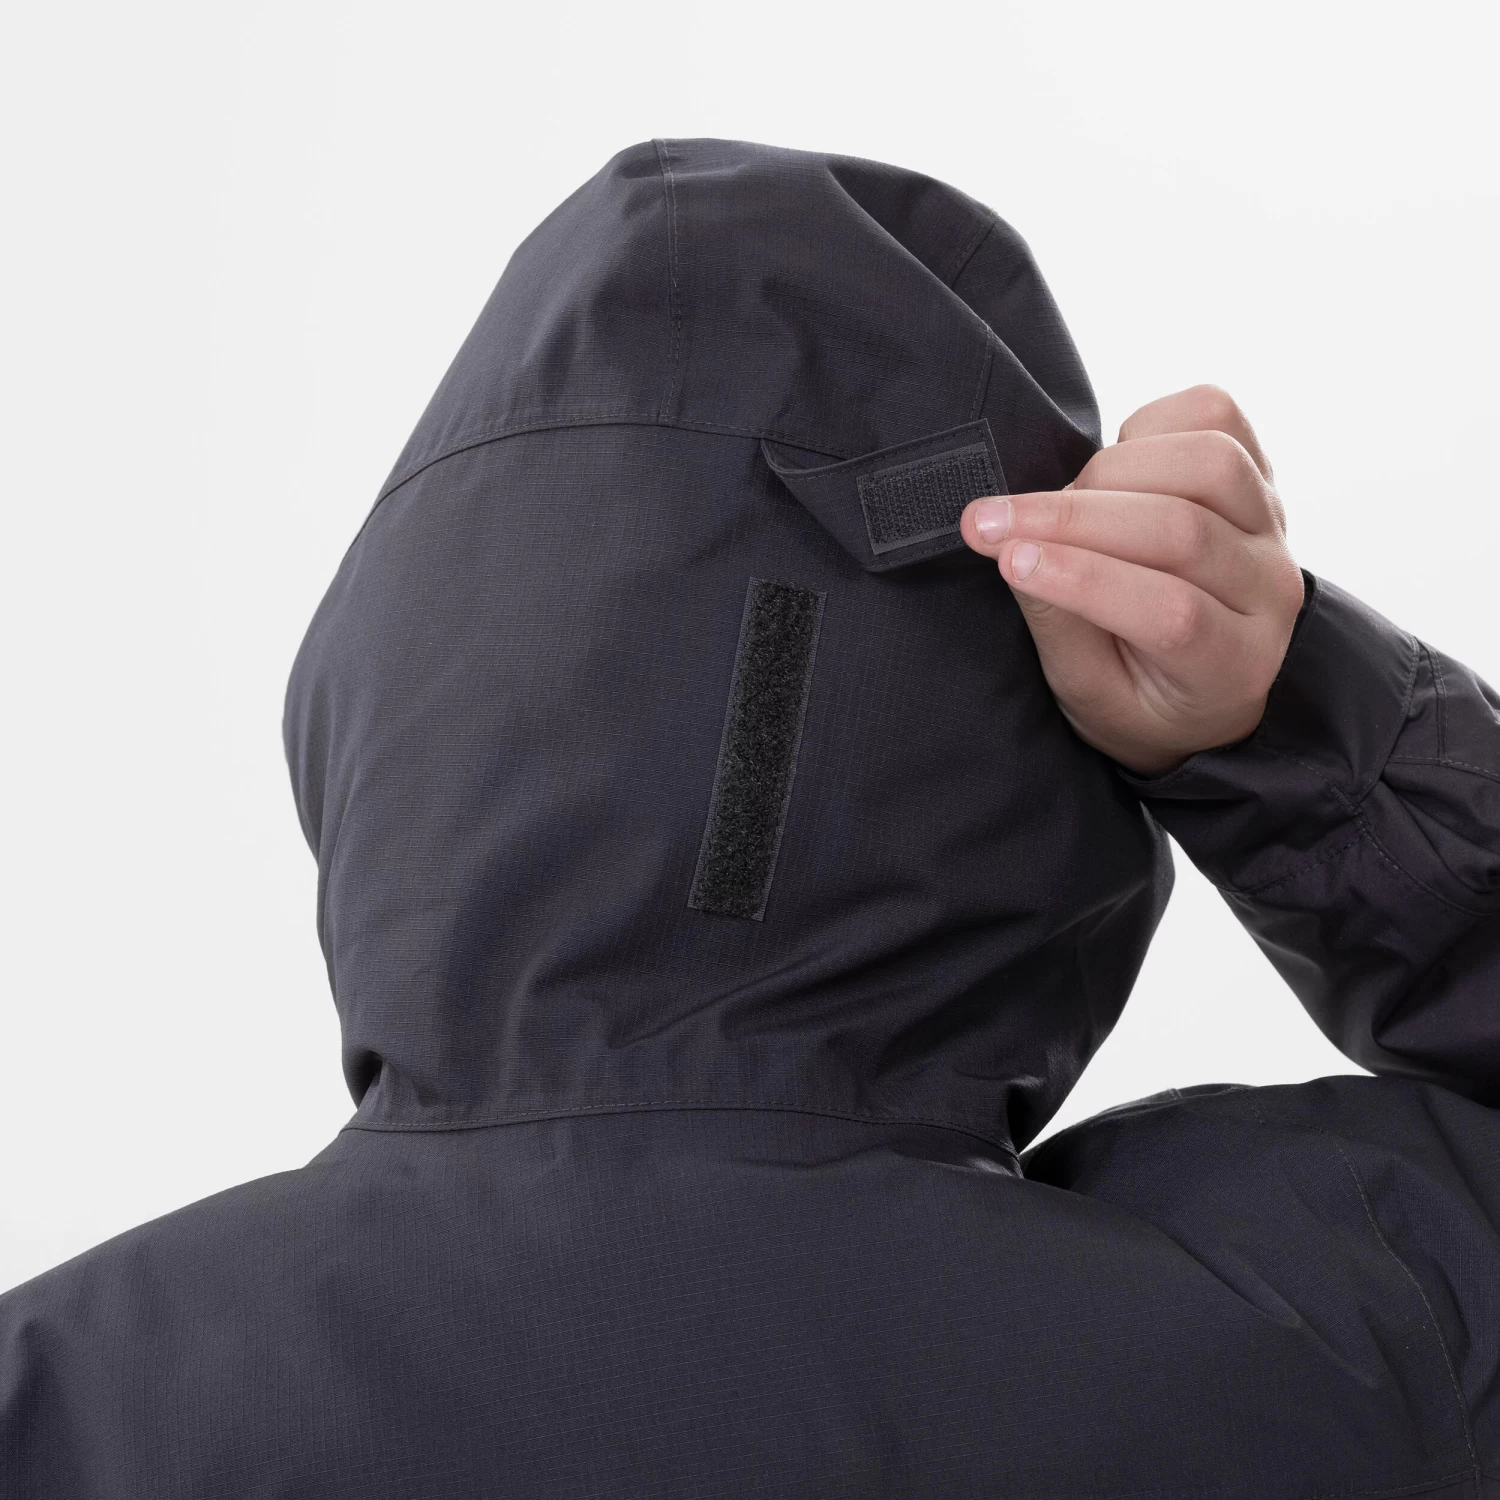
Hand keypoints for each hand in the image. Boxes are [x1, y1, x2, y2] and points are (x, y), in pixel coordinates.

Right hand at [960, 385, 1304, 776]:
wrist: (1197, 674)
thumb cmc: (1136, 691)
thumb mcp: (1087, 691)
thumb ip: (1059, 624)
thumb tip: (1013, 548)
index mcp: (1234, 665)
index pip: (1172, 614)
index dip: (1085, 580)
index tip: (1008, 561)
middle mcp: (1269, 590)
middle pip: (1182, 531)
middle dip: (1071, 518)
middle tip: (991, 522)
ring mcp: (1271, 523)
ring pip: (1207, 461)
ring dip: (1110, 470)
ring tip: (1060, 503)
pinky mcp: (1257, 469)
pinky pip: (1213, 414)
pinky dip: (1148, 425)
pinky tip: (1111, 469)